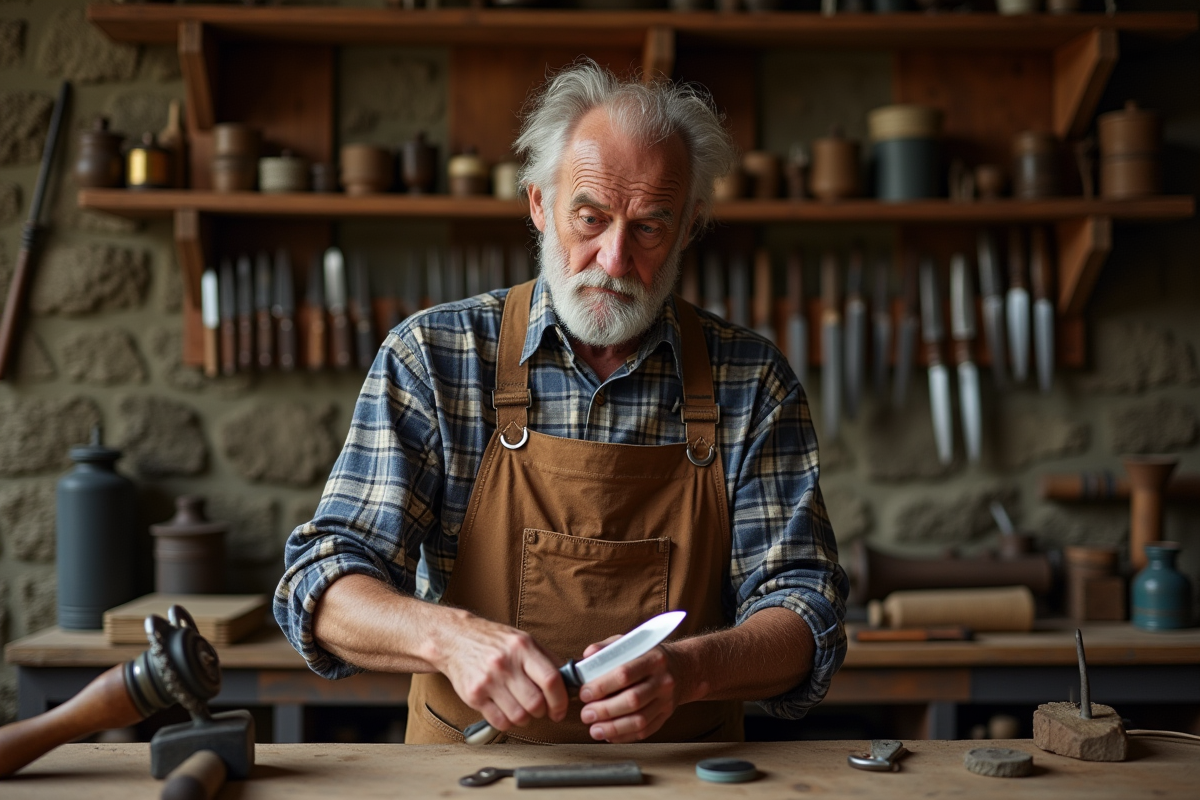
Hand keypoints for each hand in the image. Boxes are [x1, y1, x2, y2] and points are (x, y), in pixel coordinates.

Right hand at [432, 611, 568, 732]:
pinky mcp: (474, 696)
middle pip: (536, 703)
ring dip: (526, 718)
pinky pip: (500, 722)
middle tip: (540, 708)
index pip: (551, 680)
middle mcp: (505, 664)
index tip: (560, 709)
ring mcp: (488, 681)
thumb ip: (548, 659)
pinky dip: (508, 722)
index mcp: (522, 647)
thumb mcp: (524, 640)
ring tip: (522, 708)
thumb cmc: (493, 641)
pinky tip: (507, 710)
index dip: (561, 700)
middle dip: (543, 711)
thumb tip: (572, 679)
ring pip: (519, 716)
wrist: (455, 639)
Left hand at [577, 643, 700, 742]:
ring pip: (639, 720)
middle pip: (632, 700)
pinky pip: (645, 731)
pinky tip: (609, 734)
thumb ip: (607, 648)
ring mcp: (666, 700)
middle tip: (586, 714)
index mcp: (652, 658)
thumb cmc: (649, 656)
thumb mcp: (632, 643)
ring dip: (613, 728)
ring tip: (594, 729)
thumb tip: (587, 657)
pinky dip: (624, 736)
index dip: (602, 686)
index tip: (585, 693)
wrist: (683, 668)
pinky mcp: (666, 715)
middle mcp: (662, 680)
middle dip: (605, 710)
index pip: (625, 674)